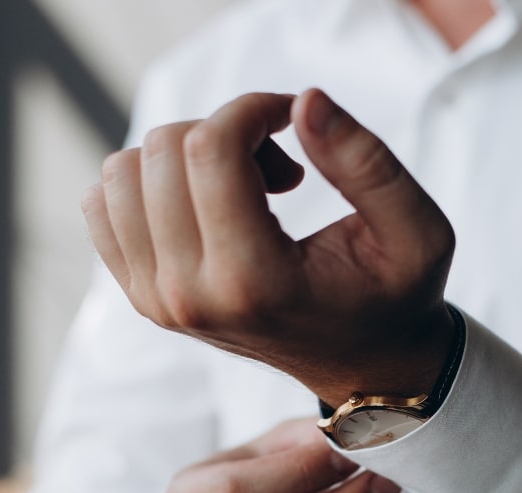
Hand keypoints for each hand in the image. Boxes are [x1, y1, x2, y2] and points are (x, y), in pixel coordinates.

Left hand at [82, 89, 456, 404]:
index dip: (252, 108)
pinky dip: (152, 183)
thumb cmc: (393, 294)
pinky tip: (208, 205)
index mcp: (257, 284)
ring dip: (185, 158)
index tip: (293, 121)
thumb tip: (304, 100)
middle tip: (281, 168)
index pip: (209, 151)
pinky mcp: (143, 297)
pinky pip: (104, 203)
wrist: (362, 363)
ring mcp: (159, 302)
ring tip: (245, 191)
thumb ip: (367, 163)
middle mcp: (193, 298)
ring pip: (124, 171)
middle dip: (224, 132)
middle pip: (162, 151)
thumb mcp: (417, 232)